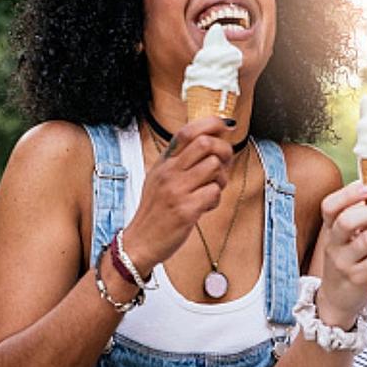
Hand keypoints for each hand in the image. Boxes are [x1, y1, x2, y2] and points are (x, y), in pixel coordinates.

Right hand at [123, 117, 234, 273]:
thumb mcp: (161, 178)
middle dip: (224, 151)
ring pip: (214, 167)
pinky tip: (205, 206)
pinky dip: (215, 200)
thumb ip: (182, 161)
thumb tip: (212, 141)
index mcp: (164, 162)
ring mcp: (176, 190)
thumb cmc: (156, 211)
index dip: (212, 124)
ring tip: (211, 190)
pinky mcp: (185, 209)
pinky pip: (214, 193)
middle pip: (205, 143)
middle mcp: (168, 172)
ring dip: (221, 179)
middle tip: (224, 164)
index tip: (226, 127)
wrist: (140, 242)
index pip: (187, 131)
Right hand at [316, 181, 366, 327]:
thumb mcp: (345, 240)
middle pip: (346, 222)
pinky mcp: (356, 278)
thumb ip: (359, 220)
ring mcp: (343, 262)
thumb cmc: (347, 261)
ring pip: (366, 241)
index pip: (329, 207)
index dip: (346, 194)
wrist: (336, 299)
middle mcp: (334, 244)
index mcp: (331, 229)